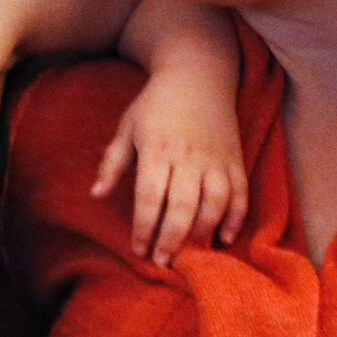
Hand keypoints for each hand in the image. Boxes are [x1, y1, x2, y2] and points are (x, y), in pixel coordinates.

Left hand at [91, 71, 248, 264]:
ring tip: (192, 255)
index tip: (138, 249)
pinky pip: (240, 192)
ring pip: (214, 202)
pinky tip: (225, 238)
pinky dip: (236, 217)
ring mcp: (215, 159)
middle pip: (182, 206)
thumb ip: (112, 163)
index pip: (149, 196)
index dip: (144, 226)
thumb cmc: (156, 104)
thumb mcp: (127, 127)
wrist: (199, 73)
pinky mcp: (235, 159)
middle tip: (163, 262)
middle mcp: (187, 157)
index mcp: (157, 150)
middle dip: (172, 239)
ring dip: (203, 232)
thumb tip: (95, 194)